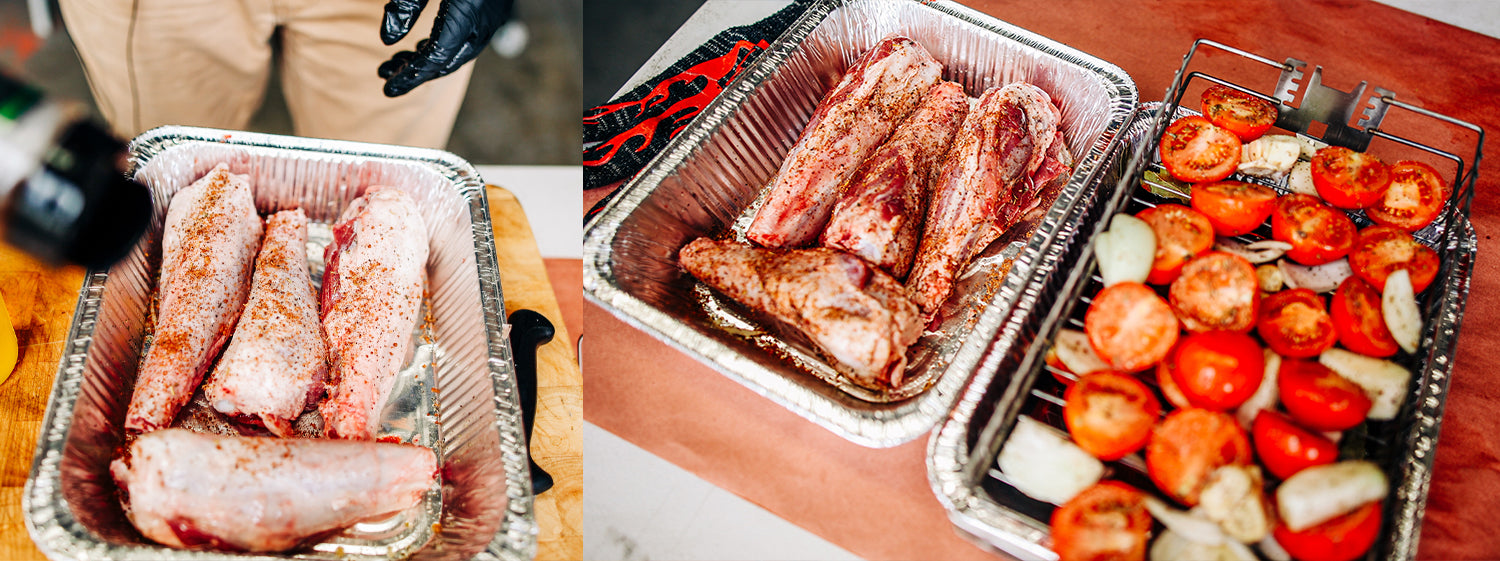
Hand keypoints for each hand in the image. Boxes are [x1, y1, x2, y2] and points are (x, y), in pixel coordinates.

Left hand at [378, 0, 513, 96]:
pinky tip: (423, 46)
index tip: (386, 85)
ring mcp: (492, 19)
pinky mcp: (492, 13)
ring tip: (397, 62)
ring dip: (428, 61)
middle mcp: (484, 22)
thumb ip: (405, 4)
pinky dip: (443, 48)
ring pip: (459, 54)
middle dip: (415, 72)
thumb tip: (387, 39)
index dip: (410, 75)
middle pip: (448, 62)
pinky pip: (468, 41)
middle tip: (384, 74)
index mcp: (467, 11)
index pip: (435, 57)